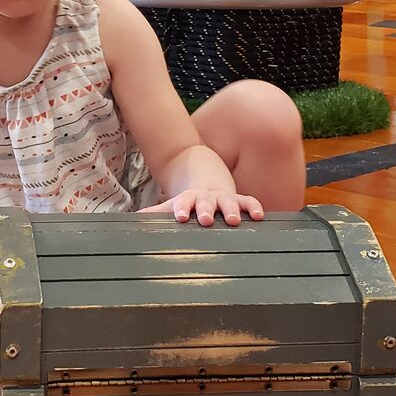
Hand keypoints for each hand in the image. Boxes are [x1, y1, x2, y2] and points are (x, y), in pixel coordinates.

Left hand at [140, 191, 263, 225]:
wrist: (206, 174)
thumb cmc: (190, 199)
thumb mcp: (173, 202)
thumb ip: (156, 211)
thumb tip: (135, 218)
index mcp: (189, 199)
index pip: (183, 203)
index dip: (182, 208)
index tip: (179, 216)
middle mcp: (207, 198)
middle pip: (206, 203)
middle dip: (206, 210)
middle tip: (206, 219)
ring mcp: (224, 198)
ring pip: (228, 203)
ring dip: (231, 210)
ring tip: (234, 220)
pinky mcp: (240, 199)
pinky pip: (249, 202)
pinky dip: (254, 207)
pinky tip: (259, 216)